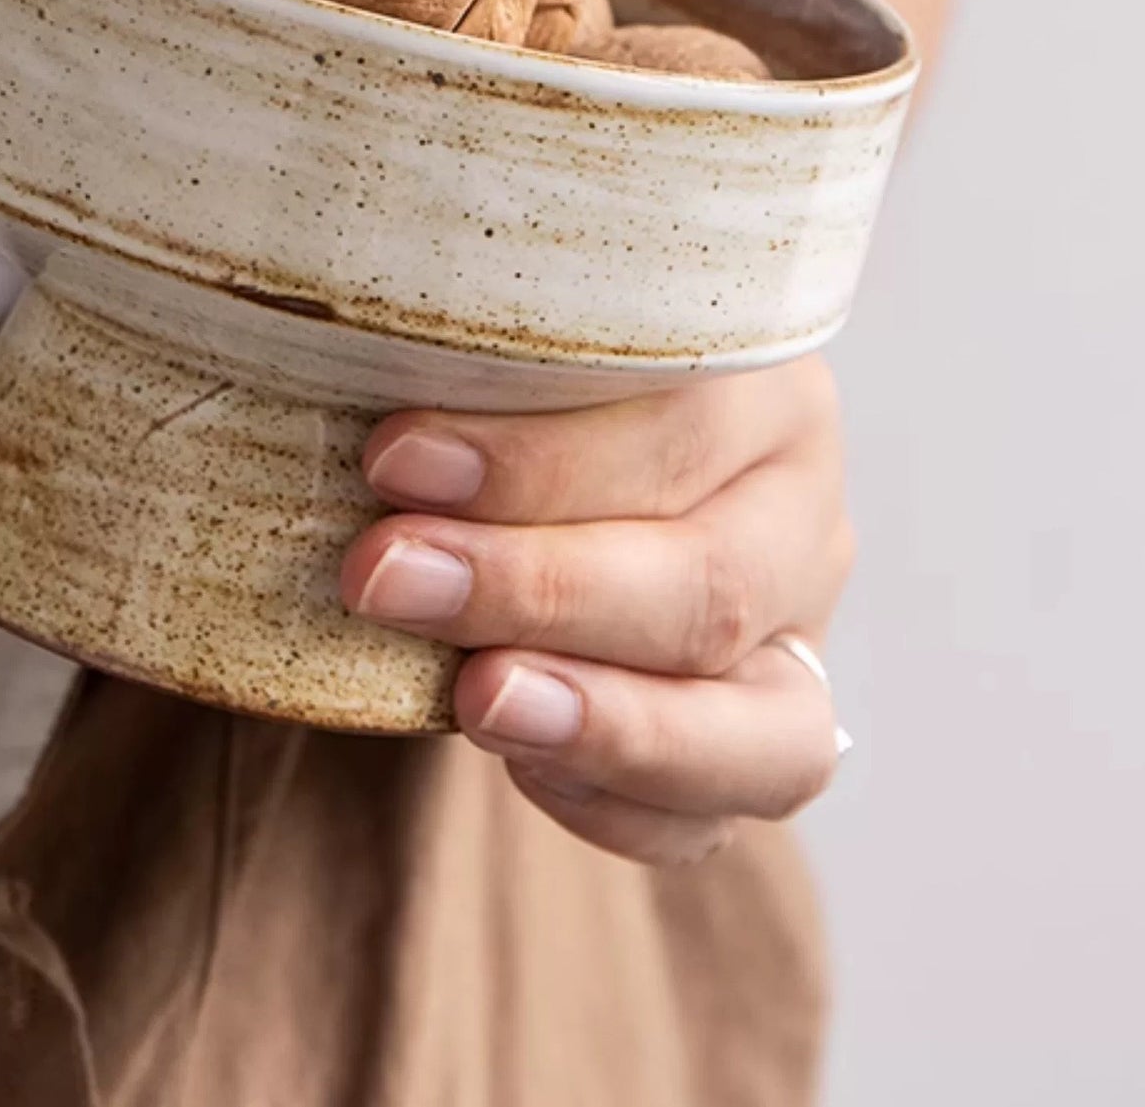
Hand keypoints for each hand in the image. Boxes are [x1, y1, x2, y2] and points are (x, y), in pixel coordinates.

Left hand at [339, 358, 852, 862]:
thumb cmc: (507, 372)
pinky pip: (715, 817)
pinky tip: (515, 759)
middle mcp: (802, 500)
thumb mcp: (499, 327)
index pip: (678, 423)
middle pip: (711, 579)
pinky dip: (615, 801)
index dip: (537, 459)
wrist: (542, 458)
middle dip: (539, 590)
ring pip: (760, 728)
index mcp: (761, 370)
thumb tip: (340, 355)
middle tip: (386, 579)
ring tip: (474, 702)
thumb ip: (459, 338)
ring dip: (605, 722)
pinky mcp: (767, 736)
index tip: (391, 461)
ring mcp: (803, 633)